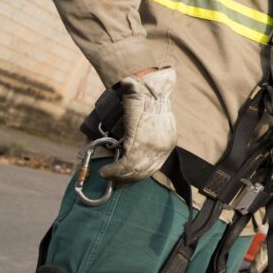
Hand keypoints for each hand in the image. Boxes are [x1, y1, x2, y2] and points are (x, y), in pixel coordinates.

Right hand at [100, 67, 176, 181]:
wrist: (150, 88)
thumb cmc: (148, 103)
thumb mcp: (156, 122)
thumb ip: (150, 137)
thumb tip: (132, 149)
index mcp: (168, 142)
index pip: (153, 167)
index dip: (138, 176)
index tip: (126, 180)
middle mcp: (162, 147)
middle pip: (144, 171)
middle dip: (128, 180)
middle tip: (114, 183)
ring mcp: (152, 146)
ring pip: (134, 170)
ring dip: (118, 177)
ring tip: (107, 177)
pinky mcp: (139, 143)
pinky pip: (126, 164)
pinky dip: (114, 170)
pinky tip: (104, 172)